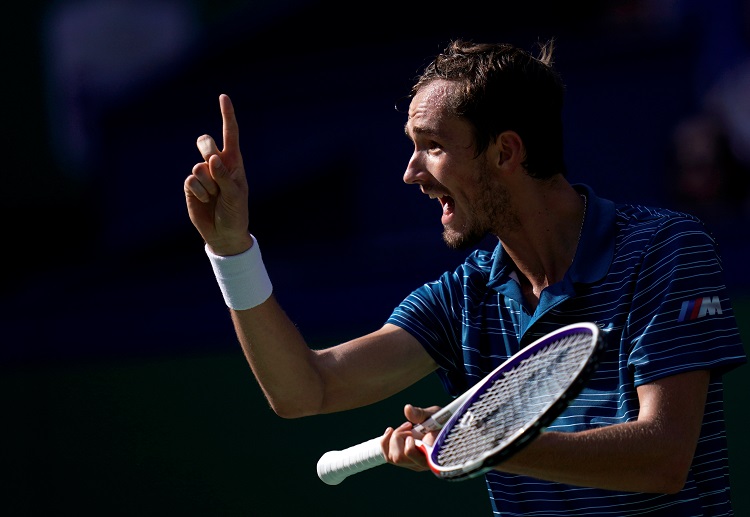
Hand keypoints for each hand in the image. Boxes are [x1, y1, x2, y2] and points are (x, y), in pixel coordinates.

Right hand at [184, 94, 252, 255]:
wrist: (224, 233)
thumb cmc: (236, 212)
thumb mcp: (236, 195)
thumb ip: (225, 177)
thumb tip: (212, 159)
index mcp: (233, 162)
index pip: (230, 134)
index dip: (227, 115)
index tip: (223, 97)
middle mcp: (217, 165)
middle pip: (206, 143)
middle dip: (207, 149)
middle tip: (213, 163)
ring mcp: (203, 175)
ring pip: (198, 166)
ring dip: (208, 184)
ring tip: (216, 197)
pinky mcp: (191, 186)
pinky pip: (190, 180)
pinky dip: (199, 192)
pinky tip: (205, 201)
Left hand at [381, 404, 441, 471]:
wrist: (443, 428)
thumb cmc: (442, 422)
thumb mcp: (434, 414)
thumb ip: (421, 414)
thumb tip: (407, 409)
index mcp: (432, 456)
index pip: (415, 461)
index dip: (409, 449)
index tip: (411, 434)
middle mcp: (421, 464)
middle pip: (398, 457)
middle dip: (399, 437)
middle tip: (408, 426)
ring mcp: (412, 464)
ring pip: (391, 457)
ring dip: (393, 438)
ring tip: (405, 428)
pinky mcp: (404, 461)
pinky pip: (388, 456)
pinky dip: (385, 441)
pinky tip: (390, 431)